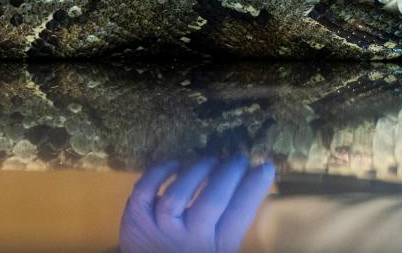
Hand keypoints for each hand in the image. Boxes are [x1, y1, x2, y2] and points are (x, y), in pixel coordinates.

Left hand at [119, 157, 273, 252]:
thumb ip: (234, 219)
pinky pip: (143, 193)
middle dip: (229, 173)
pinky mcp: (135, 221)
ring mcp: (159, 229)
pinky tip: (175, 164)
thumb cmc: (195, 252)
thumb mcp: (221, 245)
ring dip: (197, 170)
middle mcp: (189, 239)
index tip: (265, 166)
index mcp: (217, 247)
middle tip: (239, 159)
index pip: (239, 214)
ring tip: (211, 161)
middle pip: (211, 202)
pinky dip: (157, 173)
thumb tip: (257, 179)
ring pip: (176, 195)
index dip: (253, 188)